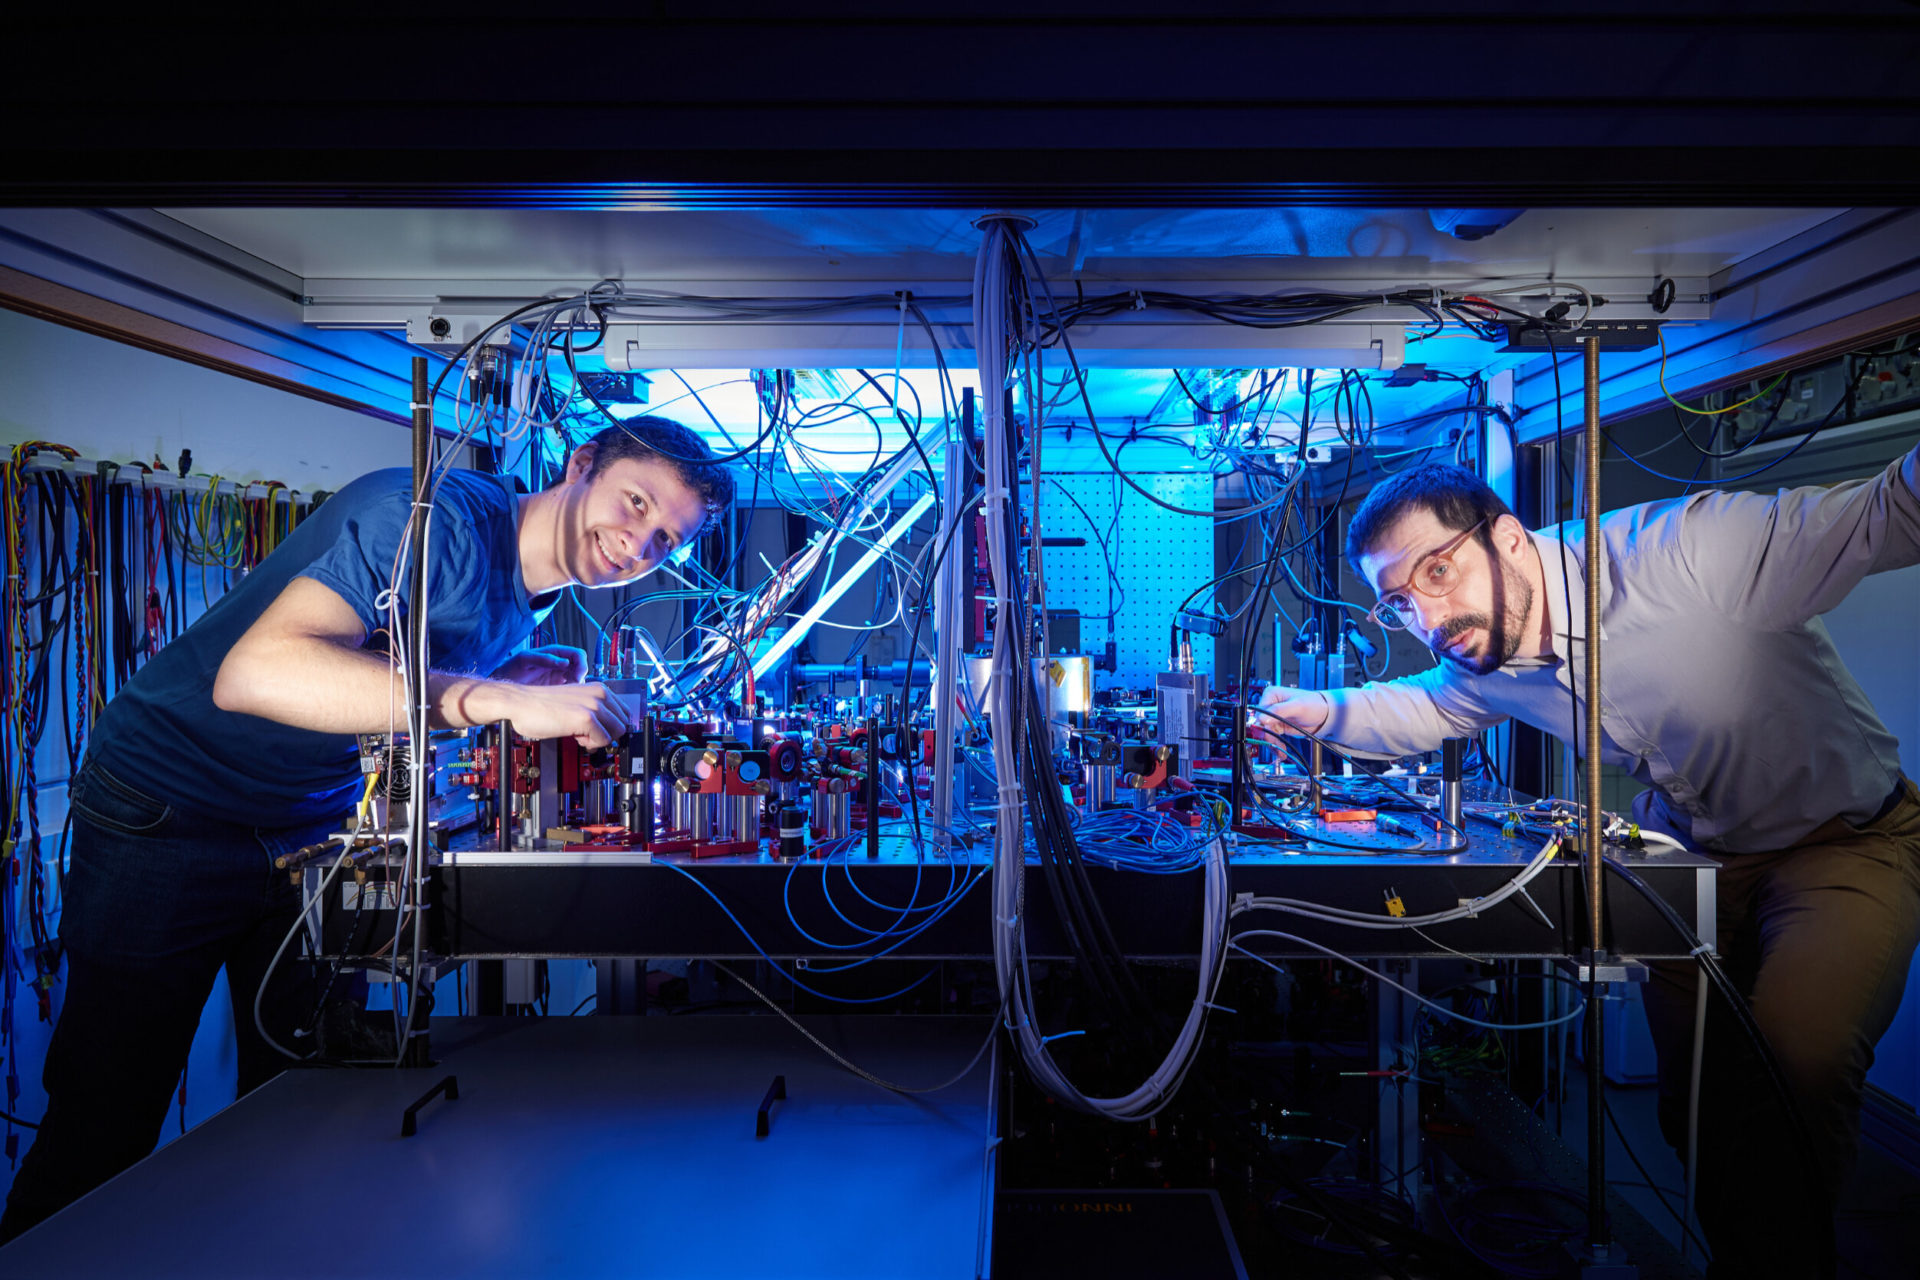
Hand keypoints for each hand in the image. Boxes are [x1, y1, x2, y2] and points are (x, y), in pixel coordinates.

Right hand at [488, 681, 636, 749]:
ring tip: (581, 735)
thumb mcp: (576, 702)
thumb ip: (593, 711)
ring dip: (600, 739)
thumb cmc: (541, 705)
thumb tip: (608, 728)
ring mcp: (594, 706)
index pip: (625, 712)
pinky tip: (575, 736)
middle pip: (623, 724)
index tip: (600, 730)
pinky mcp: (586, 719)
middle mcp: (600, 694)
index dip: (612, 726)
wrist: (520, 703)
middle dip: (607, 733)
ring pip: (617, 732)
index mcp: (599, 688)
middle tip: (588, 734)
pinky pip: (603, 740)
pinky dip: (591, 744)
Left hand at [489, 645, 587, 686]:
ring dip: (577, 687)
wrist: (502, 684)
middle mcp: (559, 664)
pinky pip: (570, 690)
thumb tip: (564, 661)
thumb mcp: (525, 659)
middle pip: (580, 668)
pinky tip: (563, 698)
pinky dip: (571, 694)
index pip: (577, 655)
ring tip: (567, 693)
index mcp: (554, 653)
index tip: (578, 676)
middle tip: (574, 687)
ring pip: (578, 680)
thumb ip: (544, 658)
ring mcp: (558, 676)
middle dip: (581, 677)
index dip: (581, 664)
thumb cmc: (510, 668)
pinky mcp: (556, 689)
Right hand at [1249, 685, 1329, 744]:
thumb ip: (1279, 711)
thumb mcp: (1297, 706)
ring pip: (1265, 732)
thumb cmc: (1314, 704)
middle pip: (1260, 723)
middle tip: (1274, 744)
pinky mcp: (1278, 726)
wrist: (1324, 715)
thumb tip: (1262, 718)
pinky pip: (1271, 737)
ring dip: (1272, 743)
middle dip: (1267, 736)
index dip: (1263, 723)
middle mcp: (1270, 705)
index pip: (1259, 711)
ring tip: (1280, 750)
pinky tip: (1281, 750)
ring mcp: (1273, 716)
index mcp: (1271, 694)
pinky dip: (1275, 745)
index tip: (1269, 731)